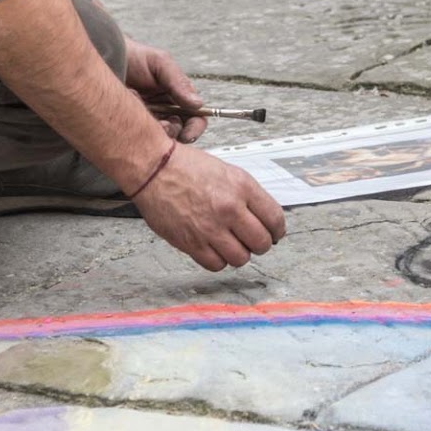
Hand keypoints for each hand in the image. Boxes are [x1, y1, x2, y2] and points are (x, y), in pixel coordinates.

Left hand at [124, 40, 205, 142]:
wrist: (106, 56)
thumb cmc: (135, 57)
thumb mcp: (160, 64)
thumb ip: (179, 83)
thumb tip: (198, 104)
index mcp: (178, 98)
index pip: (195, 119)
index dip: (195, 129)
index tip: (187, 135)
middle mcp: (166, 112)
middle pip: (179, 133)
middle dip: (173, 134)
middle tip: (163, 127)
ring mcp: (149, 119)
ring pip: (159, 139)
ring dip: (155, 133)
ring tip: (144, 118)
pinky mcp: (131, 125)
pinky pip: (138, 137)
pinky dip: (137, 130)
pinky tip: (129, 117)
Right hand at [133, 141, 285, 270]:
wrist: (153, 169)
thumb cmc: (185, 166)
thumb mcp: (227, 171)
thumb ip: (247, 195)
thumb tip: (263, 217)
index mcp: (242, 187)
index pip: (275, 219)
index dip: (277, 230)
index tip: (274, 233)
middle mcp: (229, 209)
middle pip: (262, 243)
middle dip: (260, 244)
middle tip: (253, 240)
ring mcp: (210, 228)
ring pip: (241, 258)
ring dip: (239, 254)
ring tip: (232, 245)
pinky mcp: (191, 243)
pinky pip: (216, 264)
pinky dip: (218, 261)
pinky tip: (215, 249)